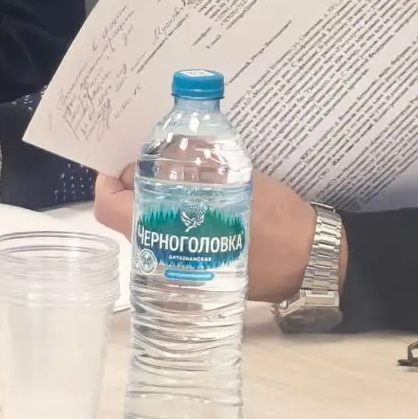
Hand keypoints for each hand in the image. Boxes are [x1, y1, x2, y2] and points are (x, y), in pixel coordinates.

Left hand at [94, 167, 339, 303]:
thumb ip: (197, 162)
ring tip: (185, 176)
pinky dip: (178, 216)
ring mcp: (181, 267)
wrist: (309, 259)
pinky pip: (173, 238)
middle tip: (162, 163)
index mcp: (165, 233)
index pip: (110, 208)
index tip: (121, 163)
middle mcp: (164, 255)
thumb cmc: (273, 219)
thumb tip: (165, 148)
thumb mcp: (237, 178)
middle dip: (139, 186)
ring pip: (151, 225)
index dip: (109, 182)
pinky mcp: (199, 270)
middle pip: (129, 214)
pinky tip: (202, 199)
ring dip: (159, 201)